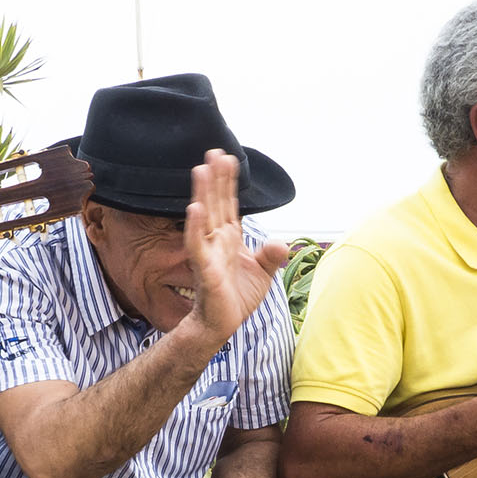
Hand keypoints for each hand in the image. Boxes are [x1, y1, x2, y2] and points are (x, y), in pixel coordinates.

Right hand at [184, 149, 288, 341]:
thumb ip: (271, 256)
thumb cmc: (236, 299)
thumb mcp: (262, 274)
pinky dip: (195, 227)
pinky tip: (194, 209)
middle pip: (216, 203)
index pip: (229, 204)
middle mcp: (217, 241)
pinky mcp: (205, 269)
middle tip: (214, 151)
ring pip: (204, 217)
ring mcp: (209, 253)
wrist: (222, 325)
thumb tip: (282, 243)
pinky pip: (198, 245)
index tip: (227, 158)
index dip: (227, 182)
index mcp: (230, 239)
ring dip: (202, 193)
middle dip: (214, 178)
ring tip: (201, 169)